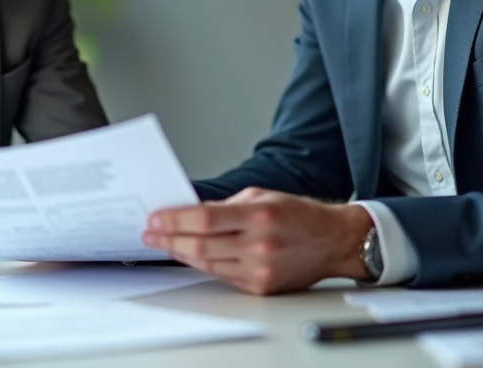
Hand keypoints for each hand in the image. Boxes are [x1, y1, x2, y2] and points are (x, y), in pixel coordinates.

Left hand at [141, 187, 372, 294]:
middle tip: (149, 234)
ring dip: (180, 254)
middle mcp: (259, 245)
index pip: (205, 219)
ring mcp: (260, 270)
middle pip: (200, 245)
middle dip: (168, 239)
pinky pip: (221, 276)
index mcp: (260, 215)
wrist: (332, 242)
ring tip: (162, 244)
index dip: (175, 220)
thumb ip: (226, 205)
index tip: (155, 219)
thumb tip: (190, 212)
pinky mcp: (261, 287)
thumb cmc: (298, 215)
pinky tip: (189, 255)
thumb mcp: (262, 195)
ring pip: (207, 264)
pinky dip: (202, 265)